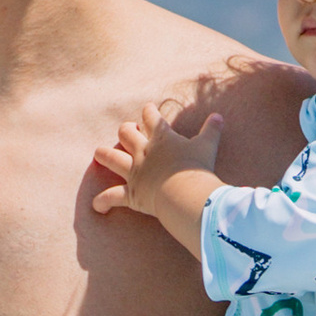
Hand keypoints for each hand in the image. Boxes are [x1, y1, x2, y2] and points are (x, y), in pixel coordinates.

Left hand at [92, 95, 222, 223]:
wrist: (186, 192)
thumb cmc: (197, 168)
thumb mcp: (208, 146)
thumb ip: (212, 130)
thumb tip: (218, 117)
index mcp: (162, 138)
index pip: (152, 118)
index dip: (149, 112)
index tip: (148, 109)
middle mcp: (144, 152)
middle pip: (127, 133)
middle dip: (126, 130)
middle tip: (128, 130)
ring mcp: (135, 172)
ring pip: (112, 158)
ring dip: (104, 155)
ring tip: (98, 154)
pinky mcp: (132, 194)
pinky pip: (112, 196)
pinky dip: (103, 201)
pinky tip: (96, 205)